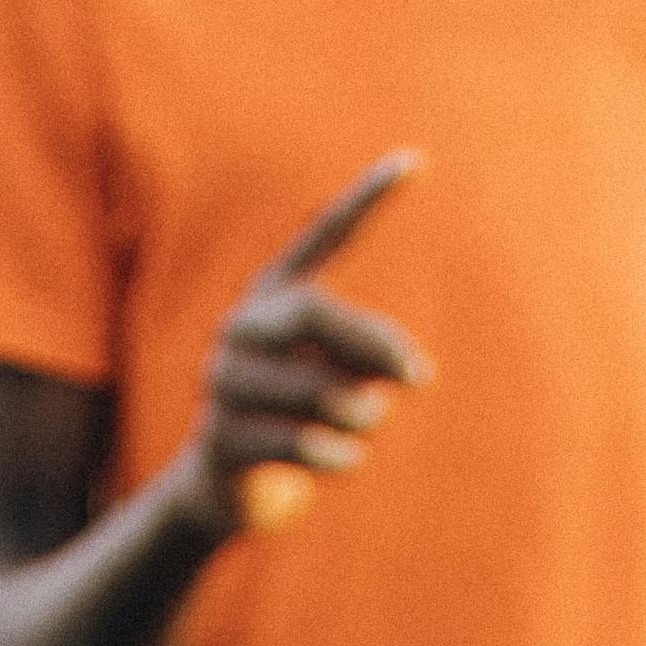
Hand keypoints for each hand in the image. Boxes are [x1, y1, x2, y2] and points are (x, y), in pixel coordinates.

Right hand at [167, 152, 425, 537]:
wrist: (228, 485)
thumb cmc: (302, 419)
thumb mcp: (345, 380)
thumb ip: (372, 364)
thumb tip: (400, 377)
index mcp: (275, 295)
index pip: (325, 235)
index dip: (367, 199)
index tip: (416, 160)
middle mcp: (241, 326)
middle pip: (313, 313)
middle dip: (374, 346)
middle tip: (423, 379)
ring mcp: (223, 381)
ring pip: (318, 391)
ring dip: (363, 416)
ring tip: (365, 427)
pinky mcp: (222, 437)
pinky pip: (302, 443)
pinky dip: (342, 456)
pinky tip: (347, 459)